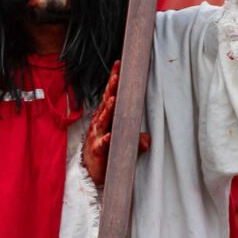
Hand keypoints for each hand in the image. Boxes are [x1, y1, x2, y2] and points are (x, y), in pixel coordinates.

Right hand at [83, 61, 149, 184]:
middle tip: (117, 76)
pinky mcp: (98, 151)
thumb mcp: (123, 143)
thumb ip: (135, 138)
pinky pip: (102, 144)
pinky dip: (106, 139)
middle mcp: (100, 123)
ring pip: (104, 120)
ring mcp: (97, 136)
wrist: (89, 172)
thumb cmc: (106, 151)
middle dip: (111, 90)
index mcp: (105, 117)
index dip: (113, 81)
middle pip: (106, 103)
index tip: (118, 65)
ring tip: (114, 100)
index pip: (110, 95)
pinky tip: (109, 135)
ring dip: (108, 110)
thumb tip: (147, 140)